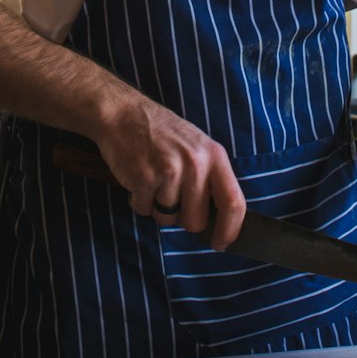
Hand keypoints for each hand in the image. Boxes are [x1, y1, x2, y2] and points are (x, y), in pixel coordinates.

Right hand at [95, 94, 245, 251]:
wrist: (123, 113)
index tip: (221, 243)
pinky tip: (138, 177)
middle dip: (181, 217)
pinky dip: (138, 200)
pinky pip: (144, 210)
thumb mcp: (197, 147)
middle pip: (196, 221)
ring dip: (157, 207)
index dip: (230, 230)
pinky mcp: (144, 177)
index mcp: (214, 156)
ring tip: (153, 179)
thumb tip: (218, 221)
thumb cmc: (161, 134)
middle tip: (170, 194)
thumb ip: (209, 179)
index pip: (234, 202)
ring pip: (168, 219)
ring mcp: (170, 170)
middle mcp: (195, 163)